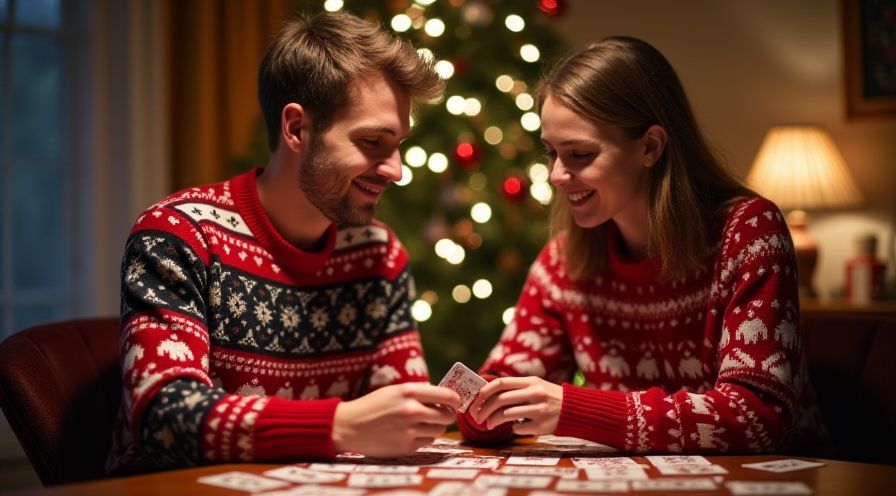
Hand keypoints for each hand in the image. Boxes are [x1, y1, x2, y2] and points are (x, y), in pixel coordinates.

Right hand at [332, 382, 460, 456]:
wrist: (349, 426)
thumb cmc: (373, 405)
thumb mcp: (395, 391)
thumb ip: (419, 393)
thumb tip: (446, 398)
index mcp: (409, 392)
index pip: (448, 396)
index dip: (456, 400)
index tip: (455, 403)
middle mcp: (411, 411)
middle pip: (447, 416)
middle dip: (446, 415)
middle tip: (440, 414)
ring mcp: (409, 431)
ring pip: (439, 431)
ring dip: (435, 427)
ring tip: (421, 423)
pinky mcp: (406, 447)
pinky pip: (427, 442)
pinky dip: (423, 437)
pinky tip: (409, 433)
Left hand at [470, 376, 562, 435]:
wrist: (575, 410)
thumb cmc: (549, 397)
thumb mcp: (535, 385)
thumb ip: (515, 388)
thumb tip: (487, 393)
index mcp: (530, 381)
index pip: (501, 383)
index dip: (484, 391)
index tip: (476, 400)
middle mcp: (534, 394)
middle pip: (500, 400)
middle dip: (484, 409)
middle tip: (477, 417)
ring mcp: (538, 410)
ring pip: (506, 415)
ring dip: (493, 421)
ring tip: (489, 424)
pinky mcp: (541, 426)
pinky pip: (518, 428)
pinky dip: (513, 428)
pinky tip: (516, 427)